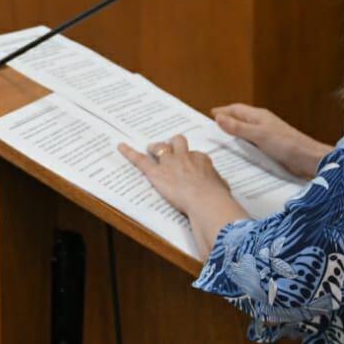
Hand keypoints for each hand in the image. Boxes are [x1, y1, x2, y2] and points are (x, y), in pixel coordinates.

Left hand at [118, 135, 247, 255]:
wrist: (206, 200)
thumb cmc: (217, 198)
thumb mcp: (222, 188)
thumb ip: (218, 184)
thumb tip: (220, 188)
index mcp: (202, 160)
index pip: (195, 155)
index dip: (190, 160)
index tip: (190, 166)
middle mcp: (185, 157)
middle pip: (178, 143)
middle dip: (173, 145)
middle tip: (170, 149)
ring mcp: (170, 163)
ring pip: (160, 147)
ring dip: (155, 148)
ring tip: (151, 149)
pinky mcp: (156, 172)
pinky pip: (141, 160)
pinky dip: (129, 153)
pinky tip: (121, 147)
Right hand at [211, 103, 328, 178]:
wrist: (307, 158)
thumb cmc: (286, 144)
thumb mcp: (258, 135)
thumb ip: (238, 127)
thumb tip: (219, 117)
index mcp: (258, 116)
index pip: (236, 109)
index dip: (223, 111)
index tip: (211, 113)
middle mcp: (262, 123)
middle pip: (241, 118)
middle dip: (227, 120)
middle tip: (214, 125)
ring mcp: (267, 134)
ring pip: (247, 130)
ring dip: (235, 132)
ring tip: (223, 138)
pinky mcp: (271, 146)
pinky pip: (253, 141)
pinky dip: (244, 143)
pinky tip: (240, 151)